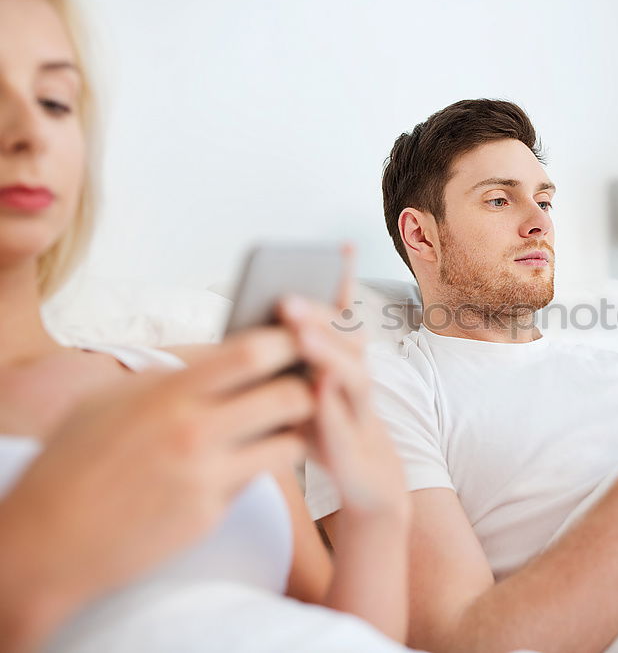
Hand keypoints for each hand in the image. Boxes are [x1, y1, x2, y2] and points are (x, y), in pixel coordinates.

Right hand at [0, 328, 313, 648]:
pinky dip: (264, 465)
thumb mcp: (112, 401)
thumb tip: (222, 357)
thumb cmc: (73, 462)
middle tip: (312, 381)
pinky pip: (259, 478)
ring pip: (289, 442)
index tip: (300, 337)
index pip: (251, 352)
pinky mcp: (210, 513)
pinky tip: (259, 456)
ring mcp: (206, 476)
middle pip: (288, 394)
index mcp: (168, 392)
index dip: (286, 341)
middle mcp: (193, 430)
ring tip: (292, 421)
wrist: (45, 541)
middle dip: (307, 386)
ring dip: (296, 430)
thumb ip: (170, 378)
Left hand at [276, 244, 408, 520]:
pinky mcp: (357, 451)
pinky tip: (315, 394)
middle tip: (287, 299)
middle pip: (347, 341)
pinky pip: (345, 429)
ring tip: (302, 338)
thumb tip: (242, 332)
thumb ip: (283, 364)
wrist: (367, 485)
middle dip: (320, 317)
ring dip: (328, 355)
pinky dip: (331, 411)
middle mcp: (356, 380)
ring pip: (352, 379)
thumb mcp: (299, 392)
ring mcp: (361, 415)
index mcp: (342, 361)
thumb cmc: (325, 431)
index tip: (342, 246)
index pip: (343, 316)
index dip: (344, 282)